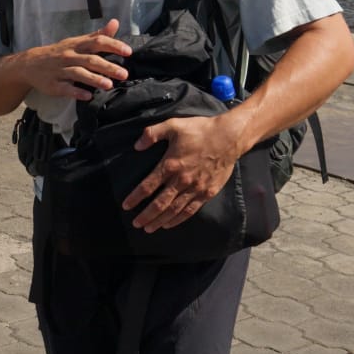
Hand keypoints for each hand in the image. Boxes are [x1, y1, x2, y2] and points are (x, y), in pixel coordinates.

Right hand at [17, 19, 131, 101]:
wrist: (30, 64)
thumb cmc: (60, 52)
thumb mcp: (77, 42)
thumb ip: (97, 35)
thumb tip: (115, 22)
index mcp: (77, 45)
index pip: (97, 42)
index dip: (113, 45)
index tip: (128, 51)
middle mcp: (69, 56)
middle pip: (90, 60)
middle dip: (107, 66)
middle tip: (124, 73)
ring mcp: (60, 71)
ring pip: (78, 73)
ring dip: (93, 79)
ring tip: (108, 85)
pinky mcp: (53, 84)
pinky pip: (65, 88)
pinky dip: (76, 92)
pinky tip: (87, 96)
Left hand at [120, 113, 247, 231]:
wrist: (228, 137)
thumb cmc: (200, 130)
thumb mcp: (173, 125)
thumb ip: (152, 133)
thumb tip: (137, 146)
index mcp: (171, 165)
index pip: (148, 186)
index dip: (135, 198)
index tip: (126, 206)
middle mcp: (182, 180)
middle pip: (160, 203)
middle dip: (146, 215)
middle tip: (136, 224)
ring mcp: (195, 188)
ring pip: (174, 210)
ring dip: (160, 221)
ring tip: (149, 228)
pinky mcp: (207, 192)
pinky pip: (190, 210)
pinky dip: (178, 220)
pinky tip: (169, 224)